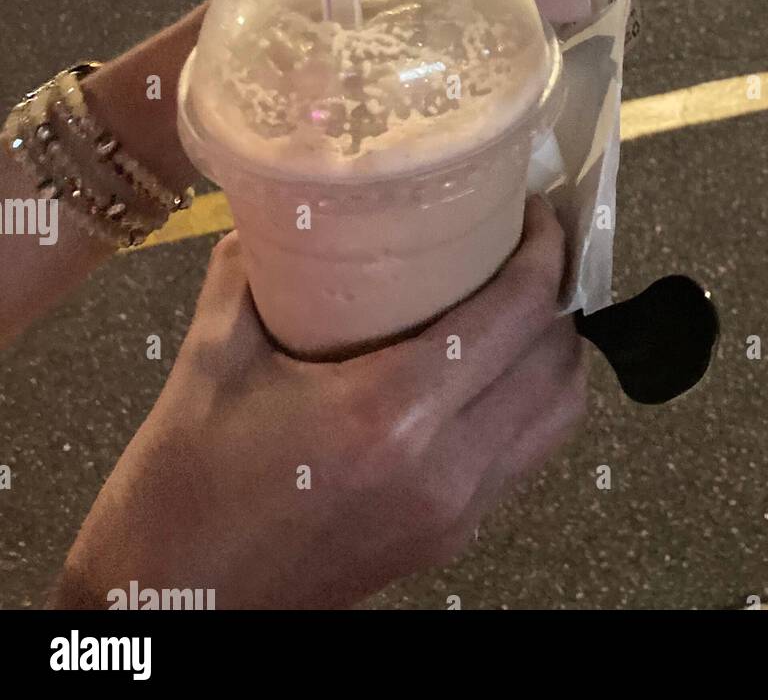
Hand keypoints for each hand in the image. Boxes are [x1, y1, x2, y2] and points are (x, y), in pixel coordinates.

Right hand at [51, 196, 586, 609]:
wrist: (173, 605)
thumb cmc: (184, 482)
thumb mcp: (212, 358)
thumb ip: (253, 266)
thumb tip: (289, 197)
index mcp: (393, 411)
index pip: (518, 313)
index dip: (544, 250)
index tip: (534, 207)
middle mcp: (446, 464)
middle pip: (556, 360)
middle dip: (557, 290)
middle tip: (531, 241)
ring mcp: (457, 511)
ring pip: (558, 414)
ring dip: (556, 349)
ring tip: (524, 298)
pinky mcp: (452, 538)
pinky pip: (527, 452)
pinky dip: (533, 399)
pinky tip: (494, 365)